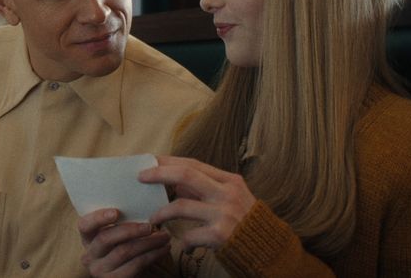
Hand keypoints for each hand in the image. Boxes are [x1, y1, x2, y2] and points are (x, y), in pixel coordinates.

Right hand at [78, 208, 171, 276]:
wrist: (128, 274)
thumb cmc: (124, 247)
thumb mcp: (117, 235)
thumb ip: (121, 221)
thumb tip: (140, 200)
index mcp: (87, 238)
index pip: (84, 225)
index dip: (98, 218)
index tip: (116, 212)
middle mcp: (89, 255)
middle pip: (106, 238)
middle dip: (131, 230)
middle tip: (150, 225)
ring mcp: (99, 270)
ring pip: (124, 251)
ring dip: (148, 242)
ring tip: (165, 236)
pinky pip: (135, 265)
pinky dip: (152, 255)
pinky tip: (164, 249)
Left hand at [140, 156, 256, 252]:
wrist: (270, 250)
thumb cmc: (246, 223)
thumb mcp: (231, 198)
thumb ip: (206, 188)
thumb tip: (174, 181)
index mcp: (229, 181)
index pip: (193, 164)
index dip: (168, 161)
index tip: (149, 161)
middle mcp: (227, 194)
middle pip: (185, 175)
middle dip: (159, 174)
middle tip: (140, 178)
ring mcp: (223, 214)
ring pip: (181, 206)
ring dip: (162, 213)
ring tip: (153, 219)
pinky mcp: (220, 235)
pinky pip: (188, 236)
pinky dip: (182, 242)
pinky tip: (182, 246)